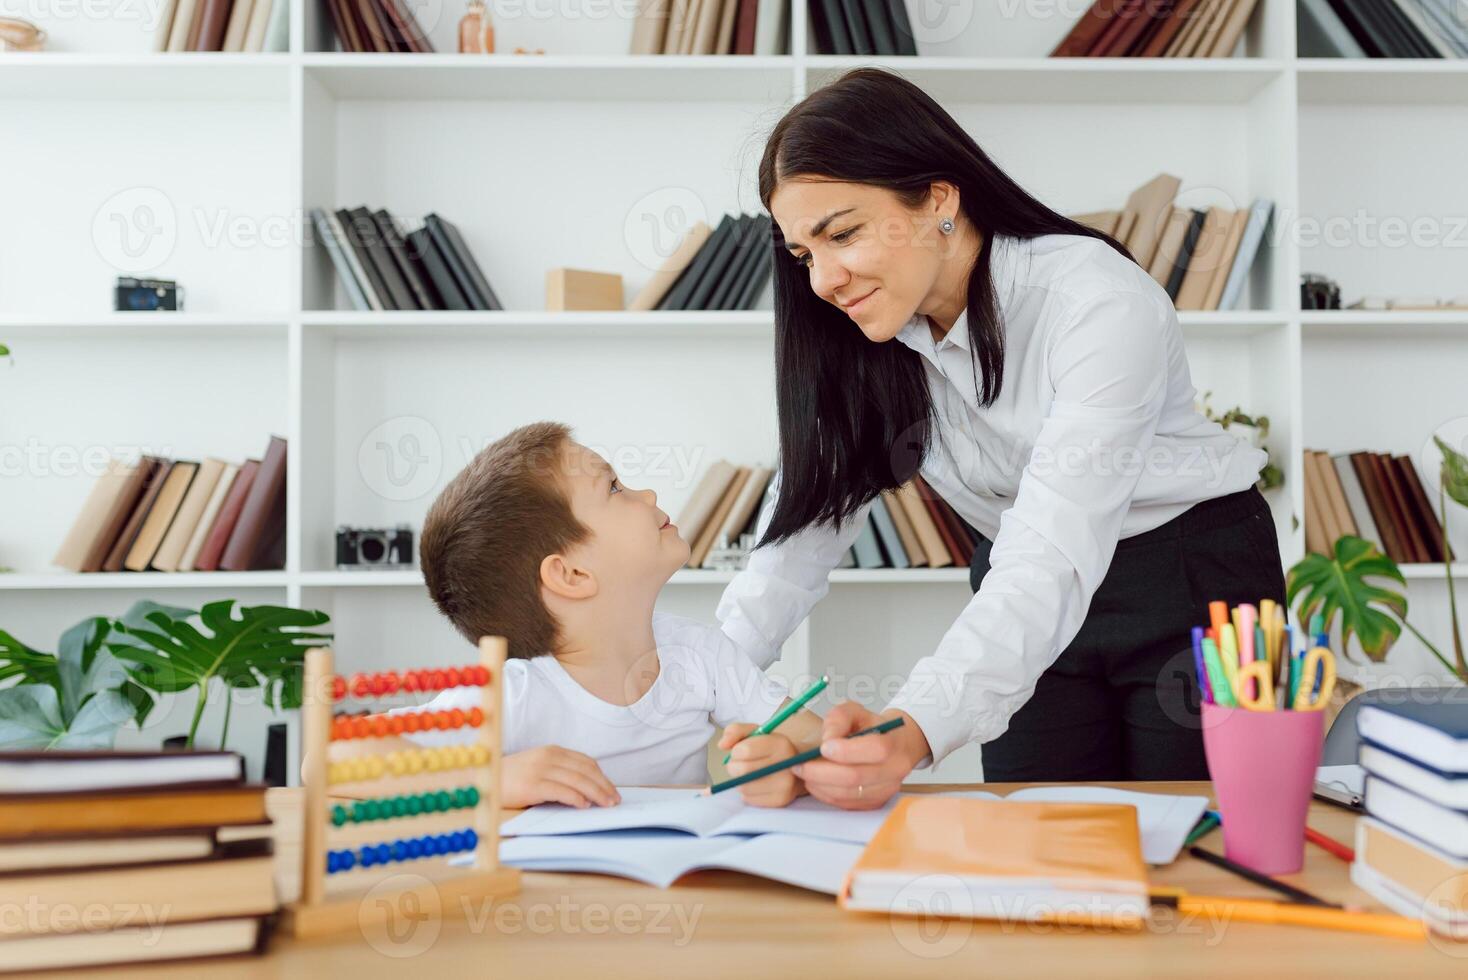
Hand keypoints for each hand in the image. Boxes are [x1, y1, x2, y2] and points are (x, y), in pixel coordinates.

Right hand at [502, 746, 619, 808]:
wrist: (485, 780)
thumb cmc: (512, 778)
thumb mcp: (538, 767)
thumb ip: (559, 772)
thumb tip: (587, 790)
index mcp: (553, 751)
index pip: (586, 762)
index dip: (602, 776)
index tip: (612, 789)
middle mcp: (548, 757)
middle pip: (585, 771)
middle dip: (603, 786)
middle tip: (614, 800)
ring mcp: (540, 770)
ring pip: (577, 781)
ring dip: (595, 793)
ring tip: (605, 805)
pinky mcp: (532, 785)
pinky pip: (560, 791)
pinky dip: (575, 798)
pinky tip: (584, 805)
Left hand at [717, 723, 803, 807]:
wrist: (794, 767)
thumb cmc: (769, 748)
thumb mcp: (754, 732)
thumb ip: (735, 731)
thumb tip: (722, 745)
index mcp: (781, 743)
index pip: (744, 751)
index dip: (735, 752)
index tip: (739, 751)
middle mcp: (786, 764)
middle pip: (742, 770)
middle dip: (734, 767)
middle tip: (738, 764)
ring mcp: (785, 785)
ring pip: (743, 786)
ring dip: (739, 780)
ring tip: (748, 774)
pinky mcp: (780, 800)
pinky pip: (748, 799)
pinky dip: (746, 792)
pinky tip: (755, 784)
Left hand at [792, 702, 927, 810]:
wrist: (896, 745)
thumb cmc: (873, 726)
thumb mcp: (856, 711)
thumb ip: (838, 718)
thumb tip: (826, 740)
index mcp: (894, 743)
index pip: (874, 749)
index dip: (844, 750)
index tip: (822, 747)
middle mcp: (895, 769)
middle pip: (855, 777)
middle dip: (821, 772)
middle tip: (800, 765)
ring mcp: (887, 789)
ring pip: (848, 794)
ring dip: (820, 785)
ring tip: (804, 773)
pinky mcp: (876, 802)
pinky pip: (847, 803)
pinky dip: (826, 794)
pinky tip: (816, 783)